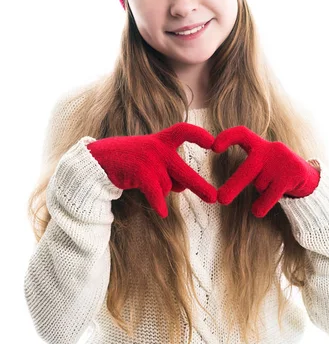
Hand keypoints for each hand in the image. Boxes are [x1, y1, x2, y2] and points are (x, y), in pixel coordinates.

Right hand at [87, 123, 216, 217]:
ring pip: (167, 186)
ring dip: (160, 191)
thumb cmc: (129, 160)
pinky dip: (158, 204)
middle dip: (199, 186)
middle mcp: (157, 147)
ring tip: (144, 182)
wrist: (100, 161)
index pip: (183, 130)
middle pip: (183, 170)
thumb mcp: (151, 159)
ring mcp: (149, 159)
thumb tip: (182, 187)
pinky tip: (163, 213)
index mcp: (161, 139)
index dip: (198, 135)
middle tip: (213, 198)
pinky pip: (156, 193)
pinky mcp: (140, 171)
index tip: (212, 142)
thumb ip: (168, 170)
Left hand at [212, 126, 320, 217]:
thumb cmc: (276, 172)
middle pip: (249, 168)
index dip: (228, 137)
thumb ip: (249, 167)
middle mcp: (271, 150)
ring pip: (260, 185)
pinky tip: (258, 210)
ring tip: (269, 188)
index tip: (214, 147)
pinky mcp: (293, 174)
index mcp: (261, 145)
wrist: (308, 176)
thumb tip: (221, 188)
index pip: (243, 134)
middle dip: (234, 185)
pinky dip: (261, 206)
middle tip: (221, 199)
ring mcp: (283, 162)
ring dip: (260, 192)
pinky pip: (270, 196)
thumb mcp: (263, 163)